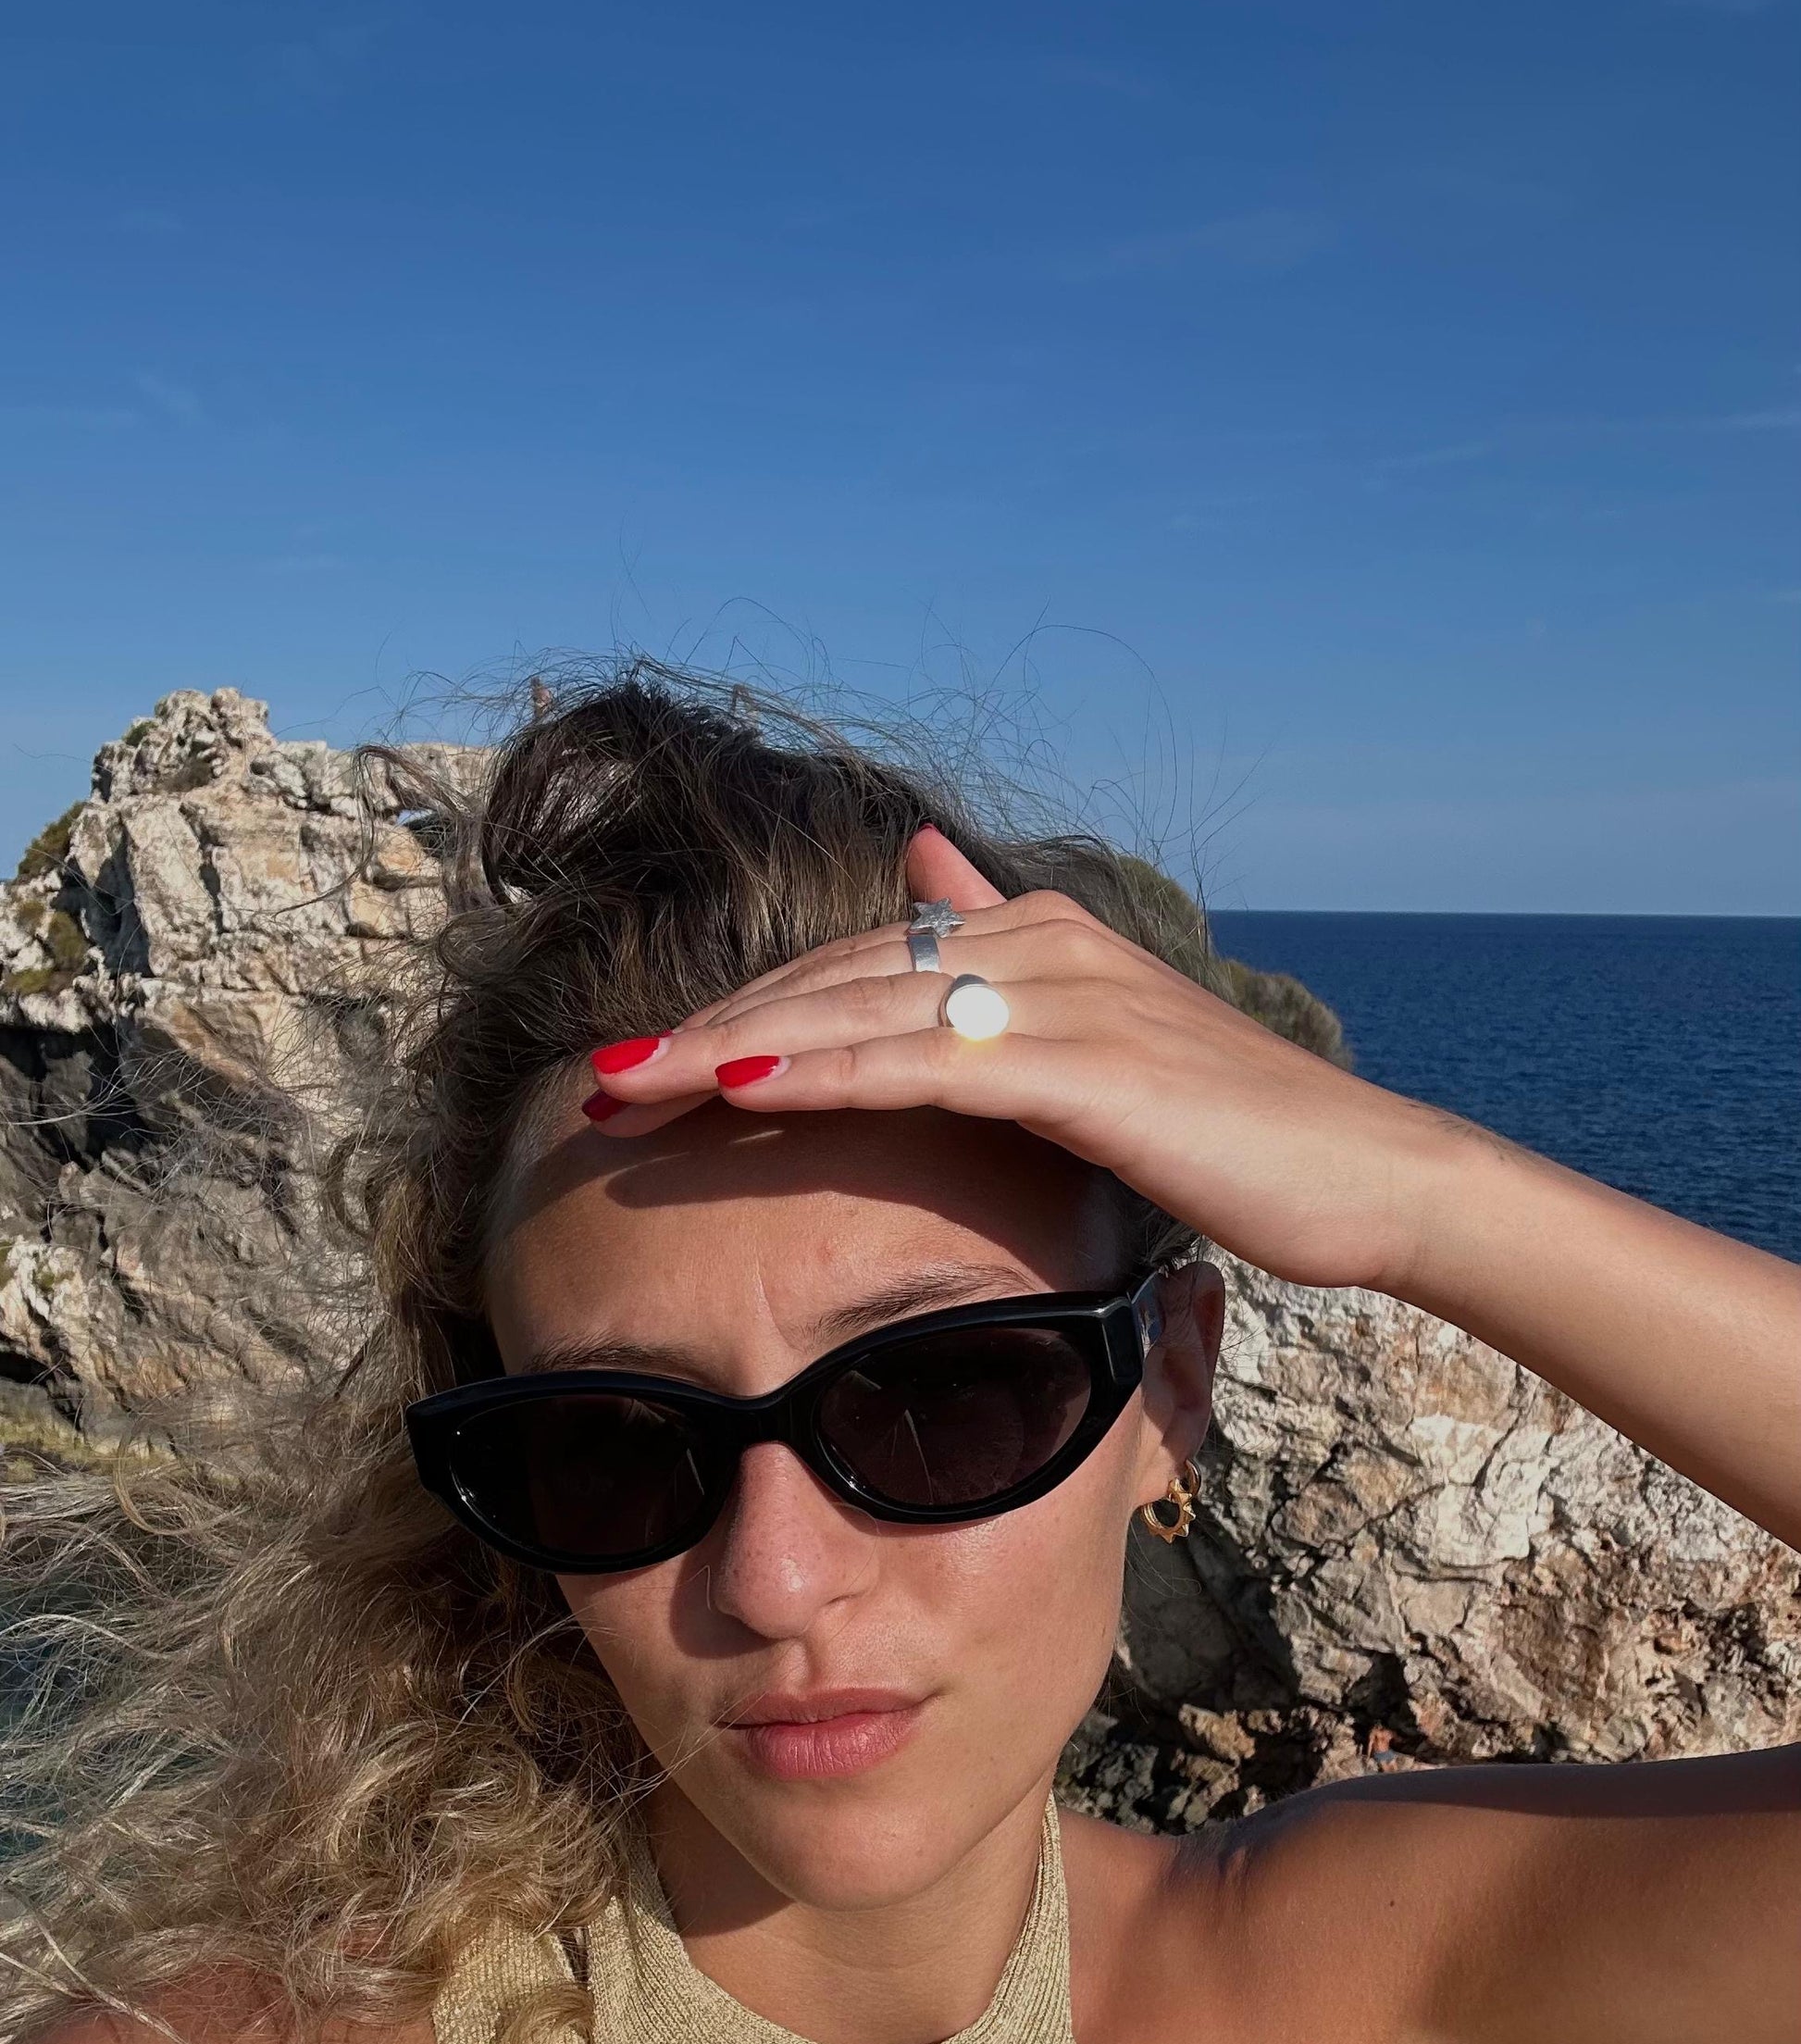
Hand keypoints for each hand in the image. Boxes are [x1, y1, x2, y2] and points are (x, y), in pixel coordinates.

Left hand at [585, 827, 1460, 1291]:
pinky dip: (821, 1072)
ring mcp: (1064, 995)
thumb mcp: (1107, 1039)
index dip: (743, 1017)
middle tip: (595, 1087)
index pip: (851, 968)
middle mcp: (1038, 940)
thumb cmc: (1238, 1137)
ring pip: (856, 1009)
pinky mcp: (1087, 1066)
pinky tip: (736, 1094)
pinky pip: (923, 1063)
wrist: (1369, 1175)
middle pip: (831, 979)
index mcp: (1034, 937)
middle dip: (704, 1034)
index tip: (644, 1073)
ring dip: (728, 1050)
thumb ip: (1009, 960)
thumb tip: (927, 867)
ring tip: (623, 1091)